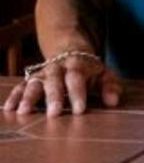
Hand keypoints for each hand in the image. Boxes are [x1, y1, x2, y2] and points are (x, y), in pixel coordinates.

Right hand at [3, 54, 121, 116]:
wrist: (69, 48)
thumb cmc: (89, 68)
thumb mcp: (104, 73)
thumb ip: (111, 86)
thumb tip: (114, 102)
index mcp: (77, 65)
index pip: (77, 78)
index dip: (78, 93)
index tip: (80, 110)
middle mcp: (57, 68)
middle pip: (55, 81)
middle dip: (54, 97)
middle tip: (54, 113)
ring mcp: (42, 73)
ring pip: (34, 82)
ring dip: (29, 97)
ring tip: (24, 111)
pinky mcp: (31, 78)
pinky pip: (20, 86)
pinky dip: (14, 96)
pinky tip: (9, 109)